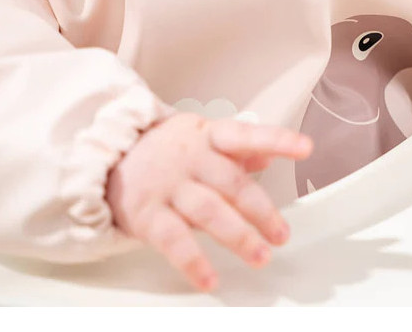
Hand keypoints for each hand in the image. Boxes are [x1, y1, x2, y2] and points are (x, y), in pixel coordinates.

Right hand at [104, 112, 312, 291]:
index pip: (245, 134)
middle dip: (261, 210)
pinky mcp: (146, 213)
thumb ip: (237, 148)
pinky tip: (210, 277)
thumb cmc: (163, 150)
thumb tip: (269, 153)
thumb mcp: (200, 137)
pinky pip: (173, 240)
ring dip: (238, 236)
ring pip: (208, 210)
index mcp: (206, 135)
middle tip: (281, 234)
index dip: (277, 140)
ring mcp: (167, 184)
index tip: (305, 148)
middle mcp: (189, 157)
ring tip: (260, 255)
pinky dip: (194, 262)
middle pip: (231, 182)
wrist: (106, 156)